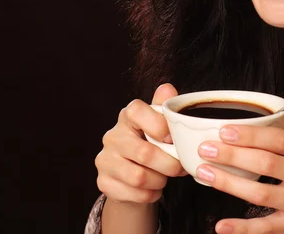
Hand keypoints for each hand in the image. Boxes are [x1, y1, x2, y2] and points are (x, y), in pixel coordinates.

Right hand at [95, 83, 185, 204]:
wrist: (133, 177)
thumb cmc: (151, 144)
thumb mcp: (160, 125)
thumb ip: (165, 108)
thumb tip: (168, 88)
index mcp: (127, 116)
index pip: (136, 110)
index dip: (158, 125)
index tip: (172, 137)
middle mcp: (112, 136)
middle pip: (144, 153)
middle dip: (169, 164)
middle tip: (180, 168)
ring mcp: (104, 160)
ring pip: (139, 177)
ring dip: (159, 181)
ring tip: (165, 177)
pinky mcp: (103, 182)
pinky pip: (133, 193)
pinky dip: (150, 194)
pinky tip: (153, 189)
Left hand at [196, 115, 283, 233]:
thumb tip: (270, 111)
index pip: (281, 140)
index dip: (251, 135)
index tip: (225, 130)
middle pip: (266, 164)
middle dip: (232, 156)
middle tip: (206, 148)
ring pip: (261, 194)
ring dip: (228, 184)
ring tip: (204, 172)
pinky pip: (266, 228)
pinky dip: (242, 228)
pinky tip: (221, 225)